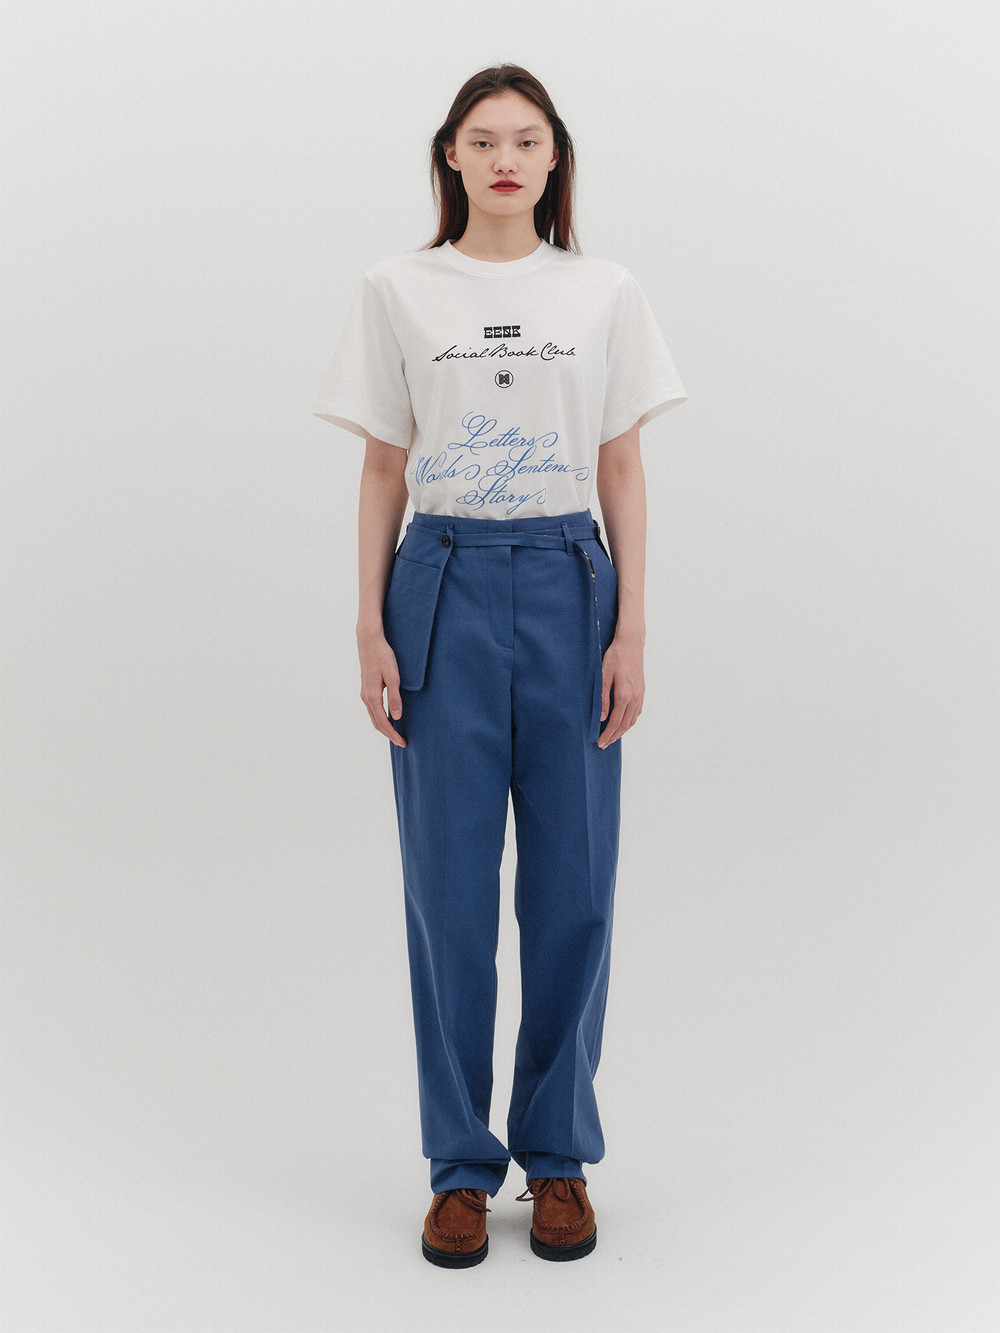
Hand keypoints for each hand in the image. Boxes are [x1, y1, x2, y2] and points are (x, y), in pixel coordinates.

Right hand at [358, 629, 406, 746]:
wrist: (369, 641)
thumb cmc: (383, 656)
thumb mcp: (393, 676)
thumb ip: (395, 697)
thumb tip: (397, 717)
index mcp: (372, 696)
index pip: (383, 722)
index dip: (393, 734)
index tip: (402, 742)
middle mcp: (366, 697)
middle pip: (376, 722)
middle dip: (389, 734)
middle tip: (401, 742)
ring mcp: (364, 693)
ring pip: (374, 716)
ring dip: (384, 727)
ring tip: (396, 734)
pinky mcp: (366, 688)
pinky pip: (373, 709)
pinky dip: (380, 718)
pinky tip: (388, 718)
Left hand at [598, 629, 644, 747]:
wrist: (631, 644)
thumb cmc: (615, 657)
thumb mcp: (603, 677)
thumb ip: (603, 699)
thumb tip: (602, 718)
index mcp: (624, 696)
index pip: (615, 723)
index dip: (607, 735)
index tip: (599, 743)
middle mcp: (635, 698)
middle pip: (625, 725)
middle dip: (614, 737)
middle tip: (604, 745)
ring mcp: (640, 695)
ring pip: (632, 720)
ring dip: (623, 731)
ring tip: (612, 737)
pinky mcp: (642, 691)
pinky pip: (637, 712)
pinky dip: (630, 721)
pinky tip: (624, 722)